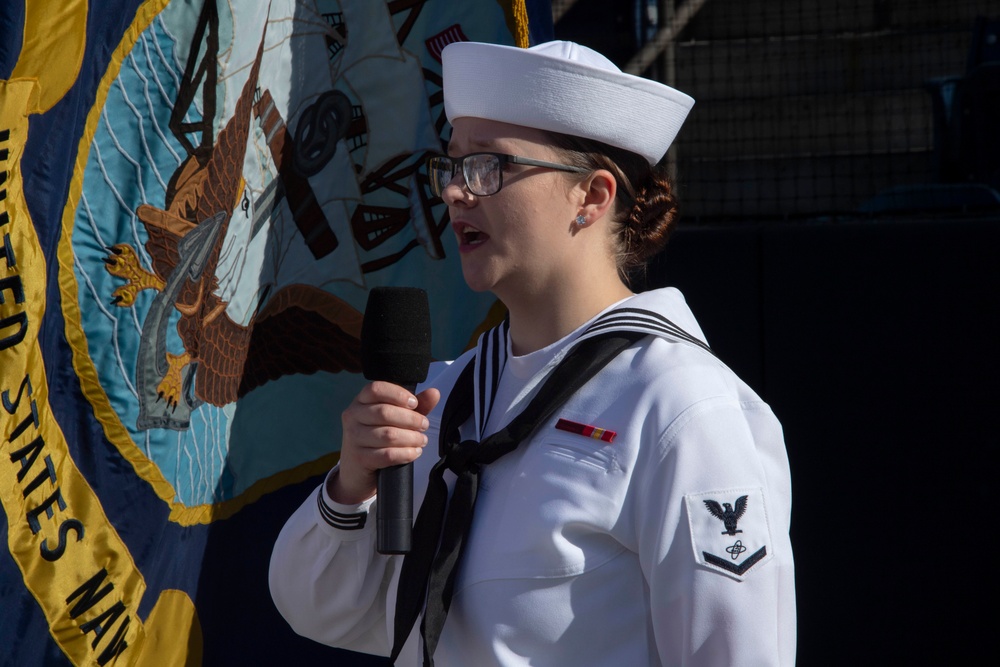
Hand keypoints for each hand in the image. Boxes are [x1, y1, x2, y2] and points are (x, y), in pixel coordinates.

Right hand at [330, 381, 440, 503]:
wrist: (357, 470)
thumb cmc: (378, 438)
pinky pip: (388, 454)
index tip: (414, 403)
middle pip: (384, 412)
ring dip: (411, 438)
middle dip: (411, 419)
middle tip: (424, 425)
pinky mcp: (360, 458)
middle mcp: (352, 416)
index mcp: (361, 401)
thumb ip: (415, 406)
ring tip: (421, 440)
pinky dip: (406, 453)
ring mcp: (354, 438)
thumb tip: (434, 393)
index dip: (398, 394)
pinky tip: (415, 452)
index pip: (376, 389)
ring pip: (388, 435)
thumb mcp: (396, 418)